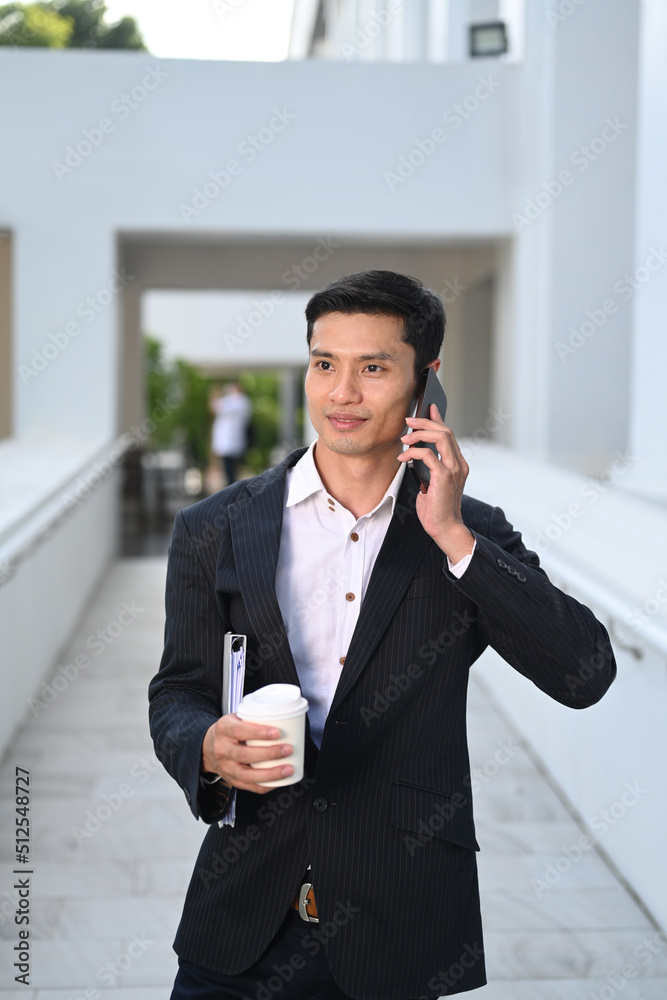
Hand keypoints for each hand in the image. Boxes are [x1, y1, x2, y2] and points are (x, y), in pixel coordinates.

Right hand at [201, 713, 293, 793]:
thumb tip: (283, 716)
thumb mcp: (236, 718)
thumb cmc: (229, 731)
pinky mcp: (231, 780)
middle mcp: (222, 749)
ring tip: (288, 768)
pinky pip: (249, 787)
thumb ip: (254, 718)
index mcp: (223, 729)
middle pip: (244, 755)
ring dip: (270, 774)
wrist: (208, 747)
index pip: (239, 731)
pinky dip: (265, 786)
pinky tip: (279, 781)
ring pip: (246, 775)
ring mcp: (225, 767)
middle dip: (269, 753)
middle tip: (288, 749)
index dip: (258, 732)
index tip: (277, 732)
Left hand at [398, 403, 474, 561]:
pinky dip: (413, 452)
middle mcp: (458, 464)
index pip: (449, 435)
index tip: (428, 408)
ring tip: (405, 438)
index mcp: (457, 464)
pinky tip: (403, 457)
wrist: (445, 528)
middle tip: (408, 421)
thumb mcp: (431, 483)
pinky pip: (428, 455)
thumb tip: (416, 453)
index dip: (438, 419)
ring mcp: (453, 469)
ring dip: (420, 433)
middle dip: (425, 422)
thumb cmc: (436, 509)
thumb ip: (428, 468)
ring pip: (441, 437)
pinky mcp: (444, 476)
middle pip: (445, 431)